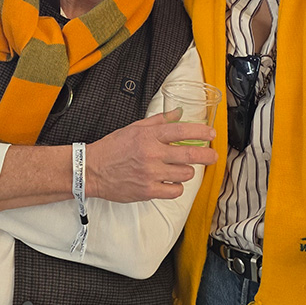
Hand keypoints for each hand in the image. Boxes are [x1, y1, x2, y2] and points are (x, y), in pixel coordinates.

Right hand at [85, 111, 216, 202]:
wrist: (92, 170)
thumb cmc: (113, 148)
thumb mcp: (134, 128)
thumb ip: (158, 121)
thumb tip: (178, 113)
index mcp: (149, 136)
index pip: (181, 131)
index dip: (200, 132)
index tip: (211, 134)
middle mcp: (152, 154)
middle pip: (190, 155)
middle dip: (207, 155)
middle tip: (213, 156)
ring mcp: (150, 174)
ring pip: (185, 174)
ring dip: (187, 172)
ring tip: (181, 169)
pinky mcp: (148, 191)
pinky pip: (175, 191)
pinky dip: (176, 187)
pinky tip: (171, 182)